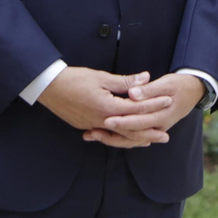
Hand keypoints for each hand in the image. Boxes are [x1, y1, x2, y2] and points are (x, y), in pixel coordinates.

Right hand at [36, 67, 171, 135]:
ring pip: (119, 136)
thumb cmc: (75, 79)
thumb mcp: (102, 77)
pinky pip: (107, 135)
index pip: (136, 108)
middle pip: (130, 129)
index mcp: (108, 107)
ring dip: (135, 138)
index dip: (153, 104)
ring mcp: (93, 125)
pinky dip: (120, 137)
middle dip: (149, 132)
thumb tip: (145, 79)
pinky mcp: (86, 126)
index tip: (168, 102)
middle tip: (165, 136)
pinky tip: (126, 137)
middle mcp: (102, 120)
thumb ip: (125, 81)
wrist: (49, 87)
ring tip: (149, 141)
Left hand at [83, 73, 205, 149]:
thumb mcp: (167, 83)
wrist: (194, 91)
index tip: (106, 119)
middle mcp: (158, 127)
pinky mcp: (150, 129)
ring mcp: (154, 130)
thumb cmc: (179, 85)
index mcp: (162, 116)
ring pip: (130, 139)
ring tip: (90, 134)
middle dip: (110, 134)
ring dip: (110, 138)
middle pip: (131, 135)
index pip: (138, 121)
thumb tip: (133, 94)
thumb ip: (148, 89)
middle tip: (91, 131)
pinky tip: (101, 134)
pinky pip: (132, 137)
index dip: (121, 121)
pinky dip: (117, 136)